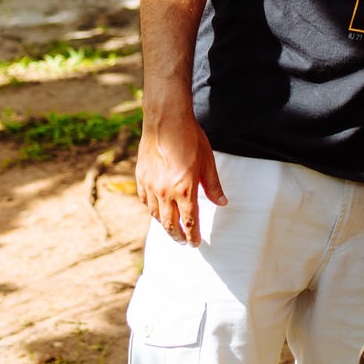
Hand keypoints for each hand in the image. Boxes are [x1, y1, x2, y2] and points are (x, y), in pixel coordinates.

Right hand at [136, 116, 226, 246]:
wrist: (165, 121)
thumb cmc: (190, 138)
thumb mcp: (207, 162)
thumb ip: (213, 185)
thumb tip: (222, 203)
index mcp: (184, 189)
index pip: (190, 222)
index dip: (193, 235)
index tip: (196, 243)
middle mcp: (165, 192)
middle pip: (170, 224)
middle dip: (178, 236)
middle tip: (184, 241)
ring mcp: (151, 186)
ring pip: (155, 215)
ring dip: (164, 224)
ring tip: (171, 228)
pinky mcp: (141, 178)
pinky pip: (145, 201)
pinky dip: (152, 209)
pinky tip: (157, 210)